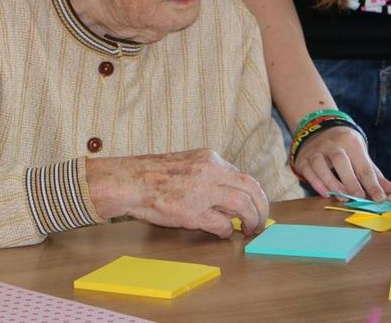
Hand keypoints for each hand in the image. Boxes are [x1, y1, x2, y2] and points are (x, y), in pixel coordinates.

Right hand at [86, 148, 268, 237]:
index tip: (255, 205)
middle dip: (261, 207)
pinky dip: (227, 230)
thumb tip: (228, 192)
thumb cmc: (153, 174)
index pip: (243, 176)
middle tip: (261, 221)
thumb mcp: (187, 162)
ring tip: (250, 229)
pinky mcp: (193, 212)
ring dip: (252, 220)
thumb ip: (208, 173)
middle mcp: (211, 171)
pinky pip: (222, 224)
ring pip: (244, 205)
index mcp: (209, 158)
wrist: (129, 181)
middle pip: (251, 189)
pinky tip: (223, 233)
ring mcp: (203, 191)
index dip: (253, 194)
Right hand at [293, 127, 390, 201]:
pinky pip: (308, 170)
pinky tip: (325, 193)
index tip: (380, 199)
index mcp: (352, 142)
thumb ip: (375, 175)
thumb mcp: (361, 155)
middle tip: (359, 198)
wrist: (319, 129)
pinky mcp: (304, 158)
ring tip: (342, 197)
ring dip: (332, 183)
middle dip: (351, 181)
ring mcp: (316, 149)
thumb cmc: (345, 147)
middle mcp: (333, 143)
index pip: (363, 165)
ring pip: (321, 164)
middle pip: (340, 160)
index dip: (372, 184)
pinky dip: (316, 182)